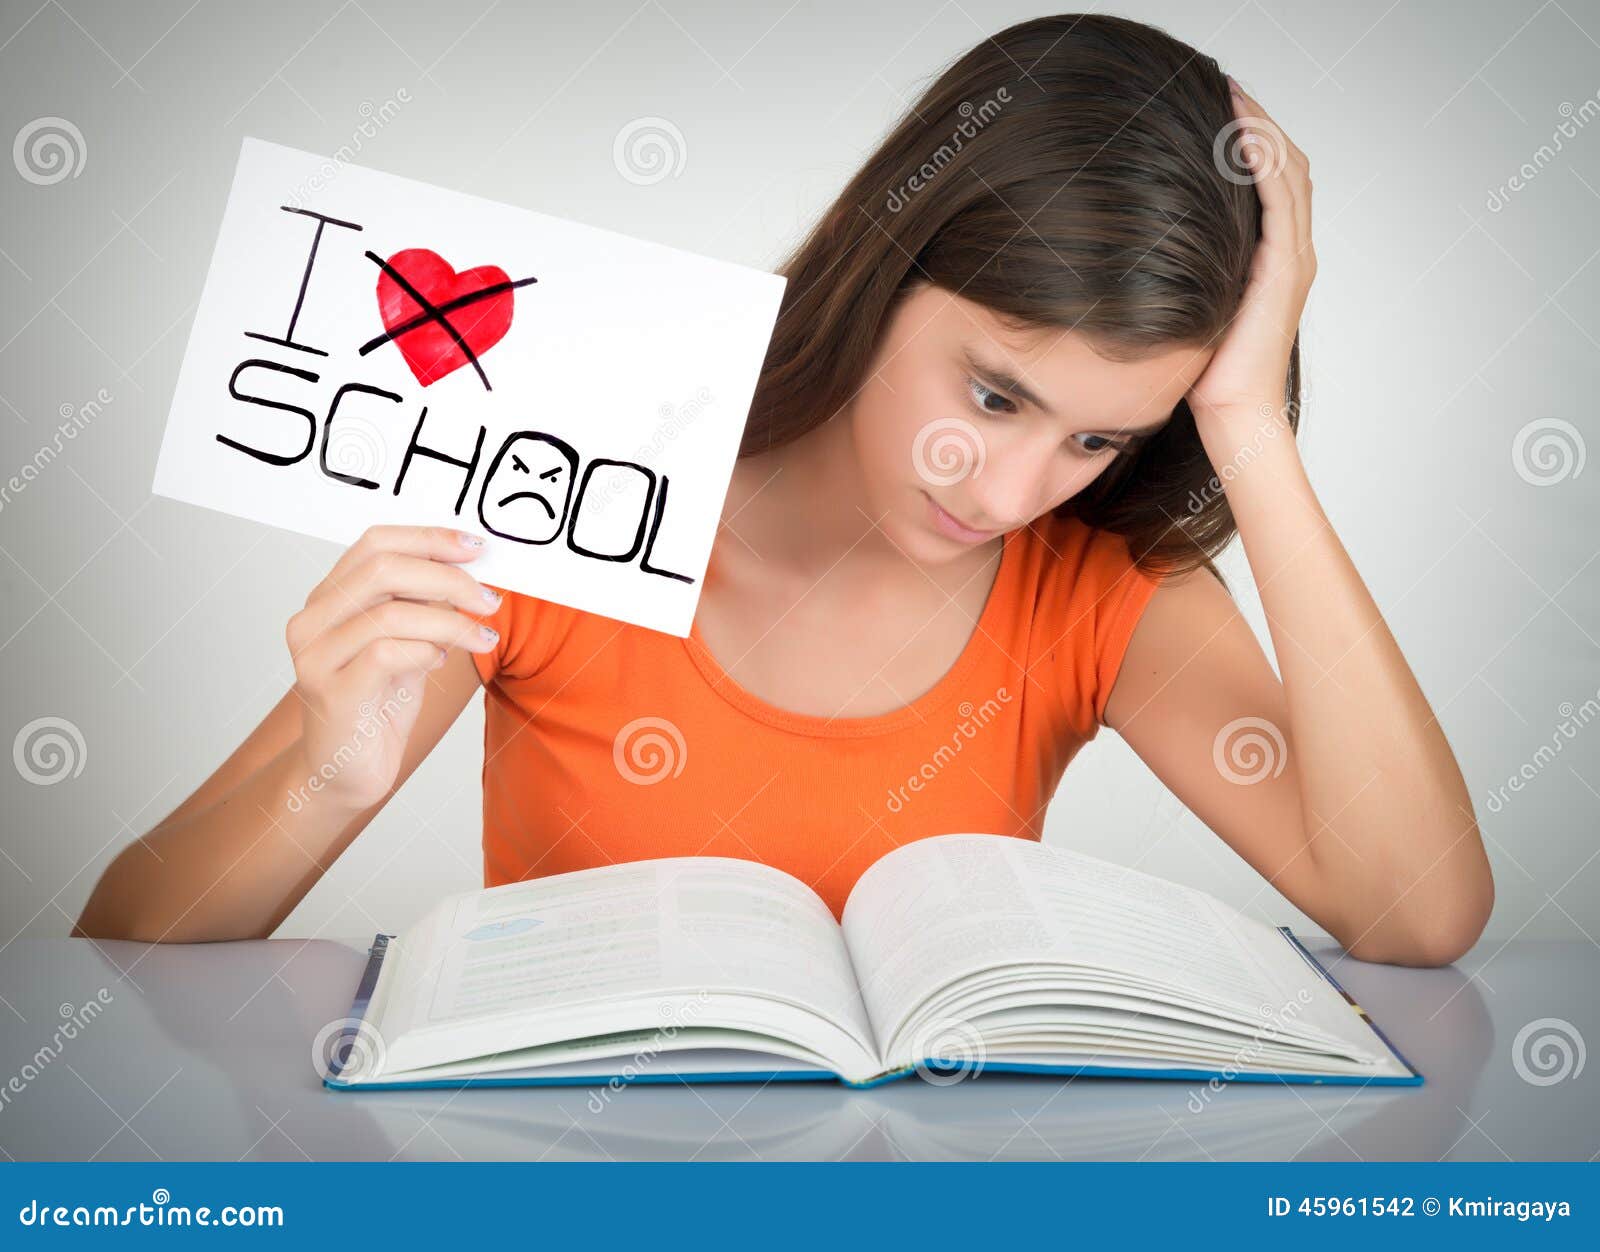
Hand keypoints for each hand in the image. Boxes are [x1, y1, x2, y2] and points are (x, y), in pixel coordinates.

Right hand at [285, 524, 501, 812]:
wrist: (347, 771)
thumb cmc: (377, 704)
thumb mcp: (405, 642)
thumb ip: (422, 605)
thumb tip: (470, 569)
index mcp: (329, 597)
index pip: (375, 543)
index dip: (429, 539)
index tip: (476, 547)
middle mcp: (312, 620)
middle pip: (383, 569)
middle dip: (448, 579)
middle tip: (488, 599)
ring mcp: (315, 656)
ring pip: (390, 614)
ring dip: (450, 622)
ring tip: (482, 638)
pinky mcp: (331, 693)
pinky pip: (386, 655)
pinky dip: (425, 652)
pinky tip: (439, 662)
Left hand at [1186, 78, 1315, 434]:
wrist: (1232, 413)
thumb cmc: (1208, 373)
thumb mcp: (1197, 306)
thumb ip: (1192, 272)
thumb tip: (1147, 247)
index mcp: (1276, 257)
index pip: (1274, 180)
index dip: (1254, 139)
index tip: (1221, 107)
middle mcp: (1292, 252)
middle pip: (1287, 164)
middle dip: (1258, 122)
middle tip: (1226, 86)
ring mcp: (1293, 260)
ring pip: (1289, 174)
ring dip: (1262, 131)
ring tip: (1233, 97)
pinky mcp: (1284, 271)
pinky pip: (1280, 203)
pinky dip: (1264, 165)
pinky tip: (1243, 138)